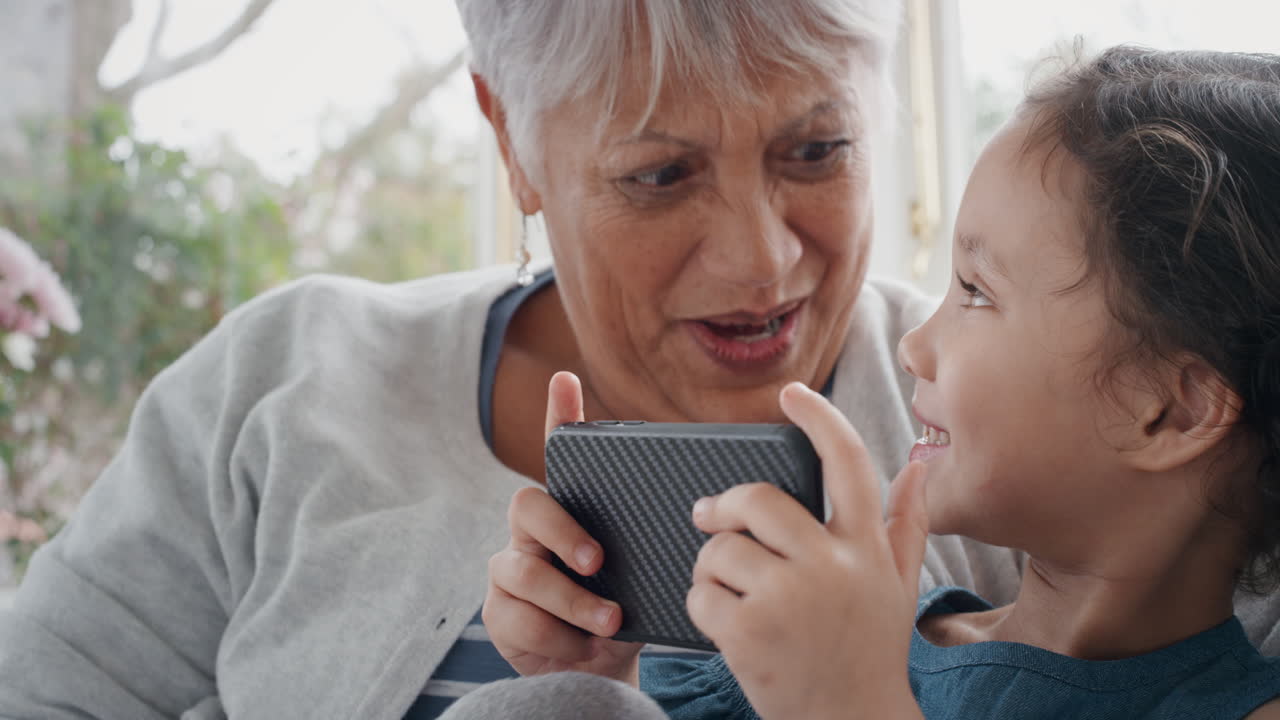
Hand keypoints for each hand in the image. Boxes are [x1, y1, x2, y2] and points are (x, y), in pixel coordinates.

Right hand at [482, 371, 643, 683]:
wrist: (600, 668)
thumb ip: (656, 538)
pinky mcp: (499, 610)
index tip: (566, 379)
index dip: (558, 415)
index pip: (559, 455)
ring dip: (573, 602)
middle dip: (563, 532)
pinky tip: (583, 648)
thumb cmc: (624, 607)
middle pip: (527, 505)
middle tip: (599, 560)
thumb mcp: (643, 570)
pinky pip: (521, 618)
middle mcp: (533, 531)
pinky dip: (562, 638)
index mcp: (572, 510)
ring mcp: (510, 568)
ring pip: (525, 572)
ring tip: (609, 623)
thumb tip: (713, 511)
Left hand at [687, 382, 928, 719]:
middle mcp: (830, 567)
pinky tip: (725, 624)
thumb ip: (906, 524)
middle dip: (723, 506)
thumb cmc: (869, 652)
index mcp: (865, 549)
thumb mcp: (897, 587)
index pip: (847, 464)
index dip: (818, 420)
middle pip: (756, 498)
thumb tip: (917, 465)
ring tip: (729, 591)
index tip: (791, 394)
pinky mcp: (749, 632)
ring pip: (720, 549)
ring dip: (711, 567)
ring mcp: (788, 600)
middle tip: (709, 516)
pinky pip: (700, 593)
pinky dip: (701, 605)